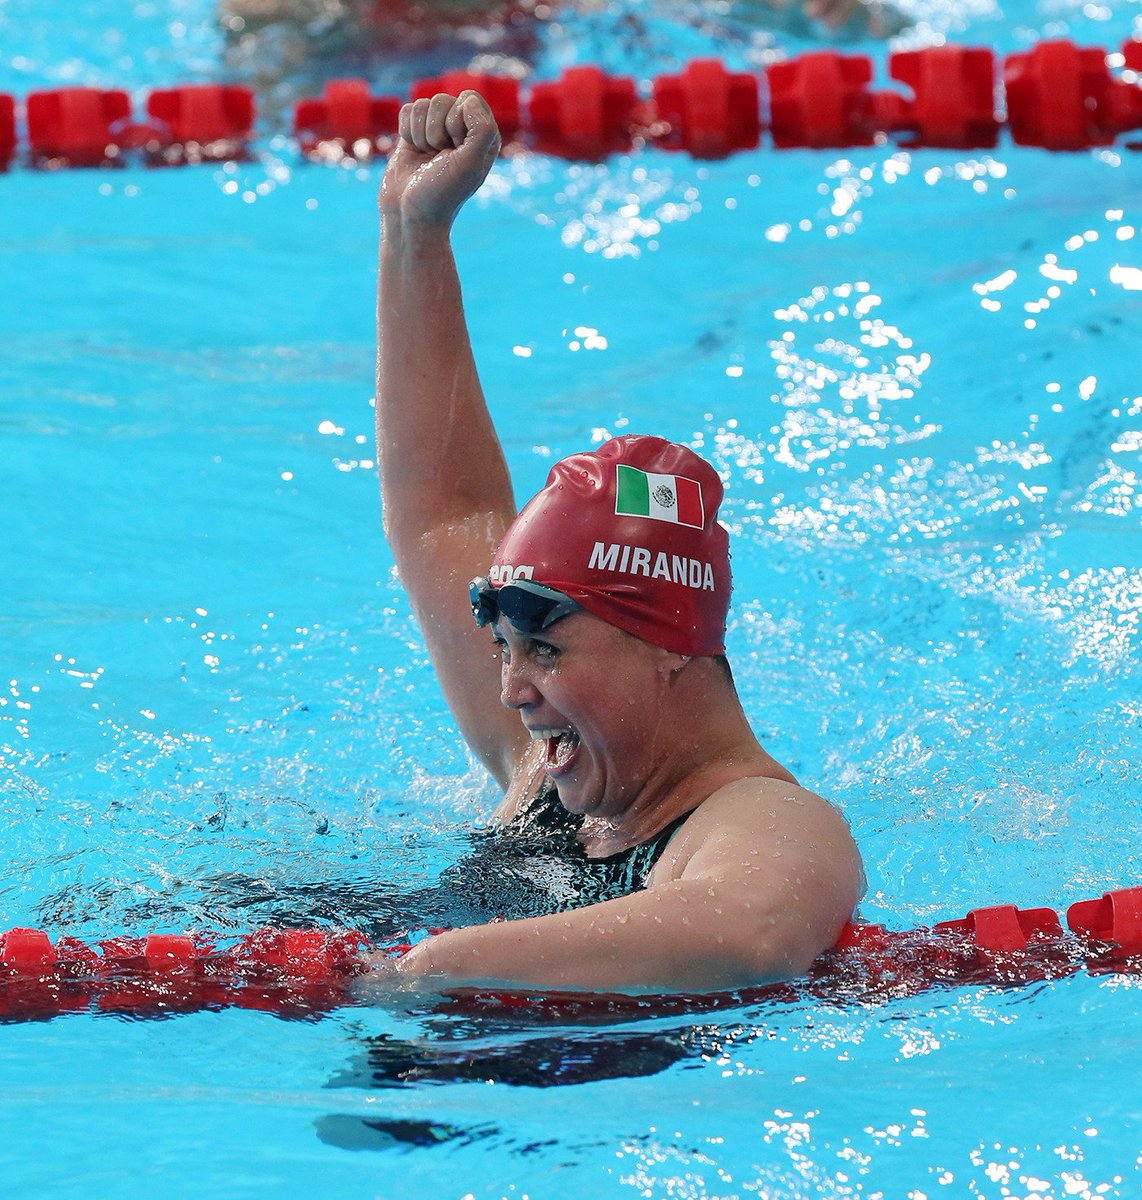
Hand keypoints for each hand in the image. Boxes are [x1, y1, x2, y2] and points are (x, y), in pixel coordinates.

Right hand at [379, 91, 501, 228]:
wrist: (409, 214)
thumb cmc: (443, 193)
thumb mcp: (470, 164)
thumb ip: (481, 129)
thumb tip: (469, 99)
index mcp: (484, 135)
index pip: (469, 100)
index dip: (457, 122)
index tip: (455, 150)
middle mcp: (463, 129)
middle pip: (443, 100)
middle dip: (436, 131)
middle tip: (439, 158)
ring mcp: (438, 129)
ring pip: (423, 103)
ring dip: (421, 135)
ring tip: (427, 158)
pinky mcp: (415, 131)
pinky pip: (408, 110)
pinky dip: (407, 133)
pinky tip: (414, 153)